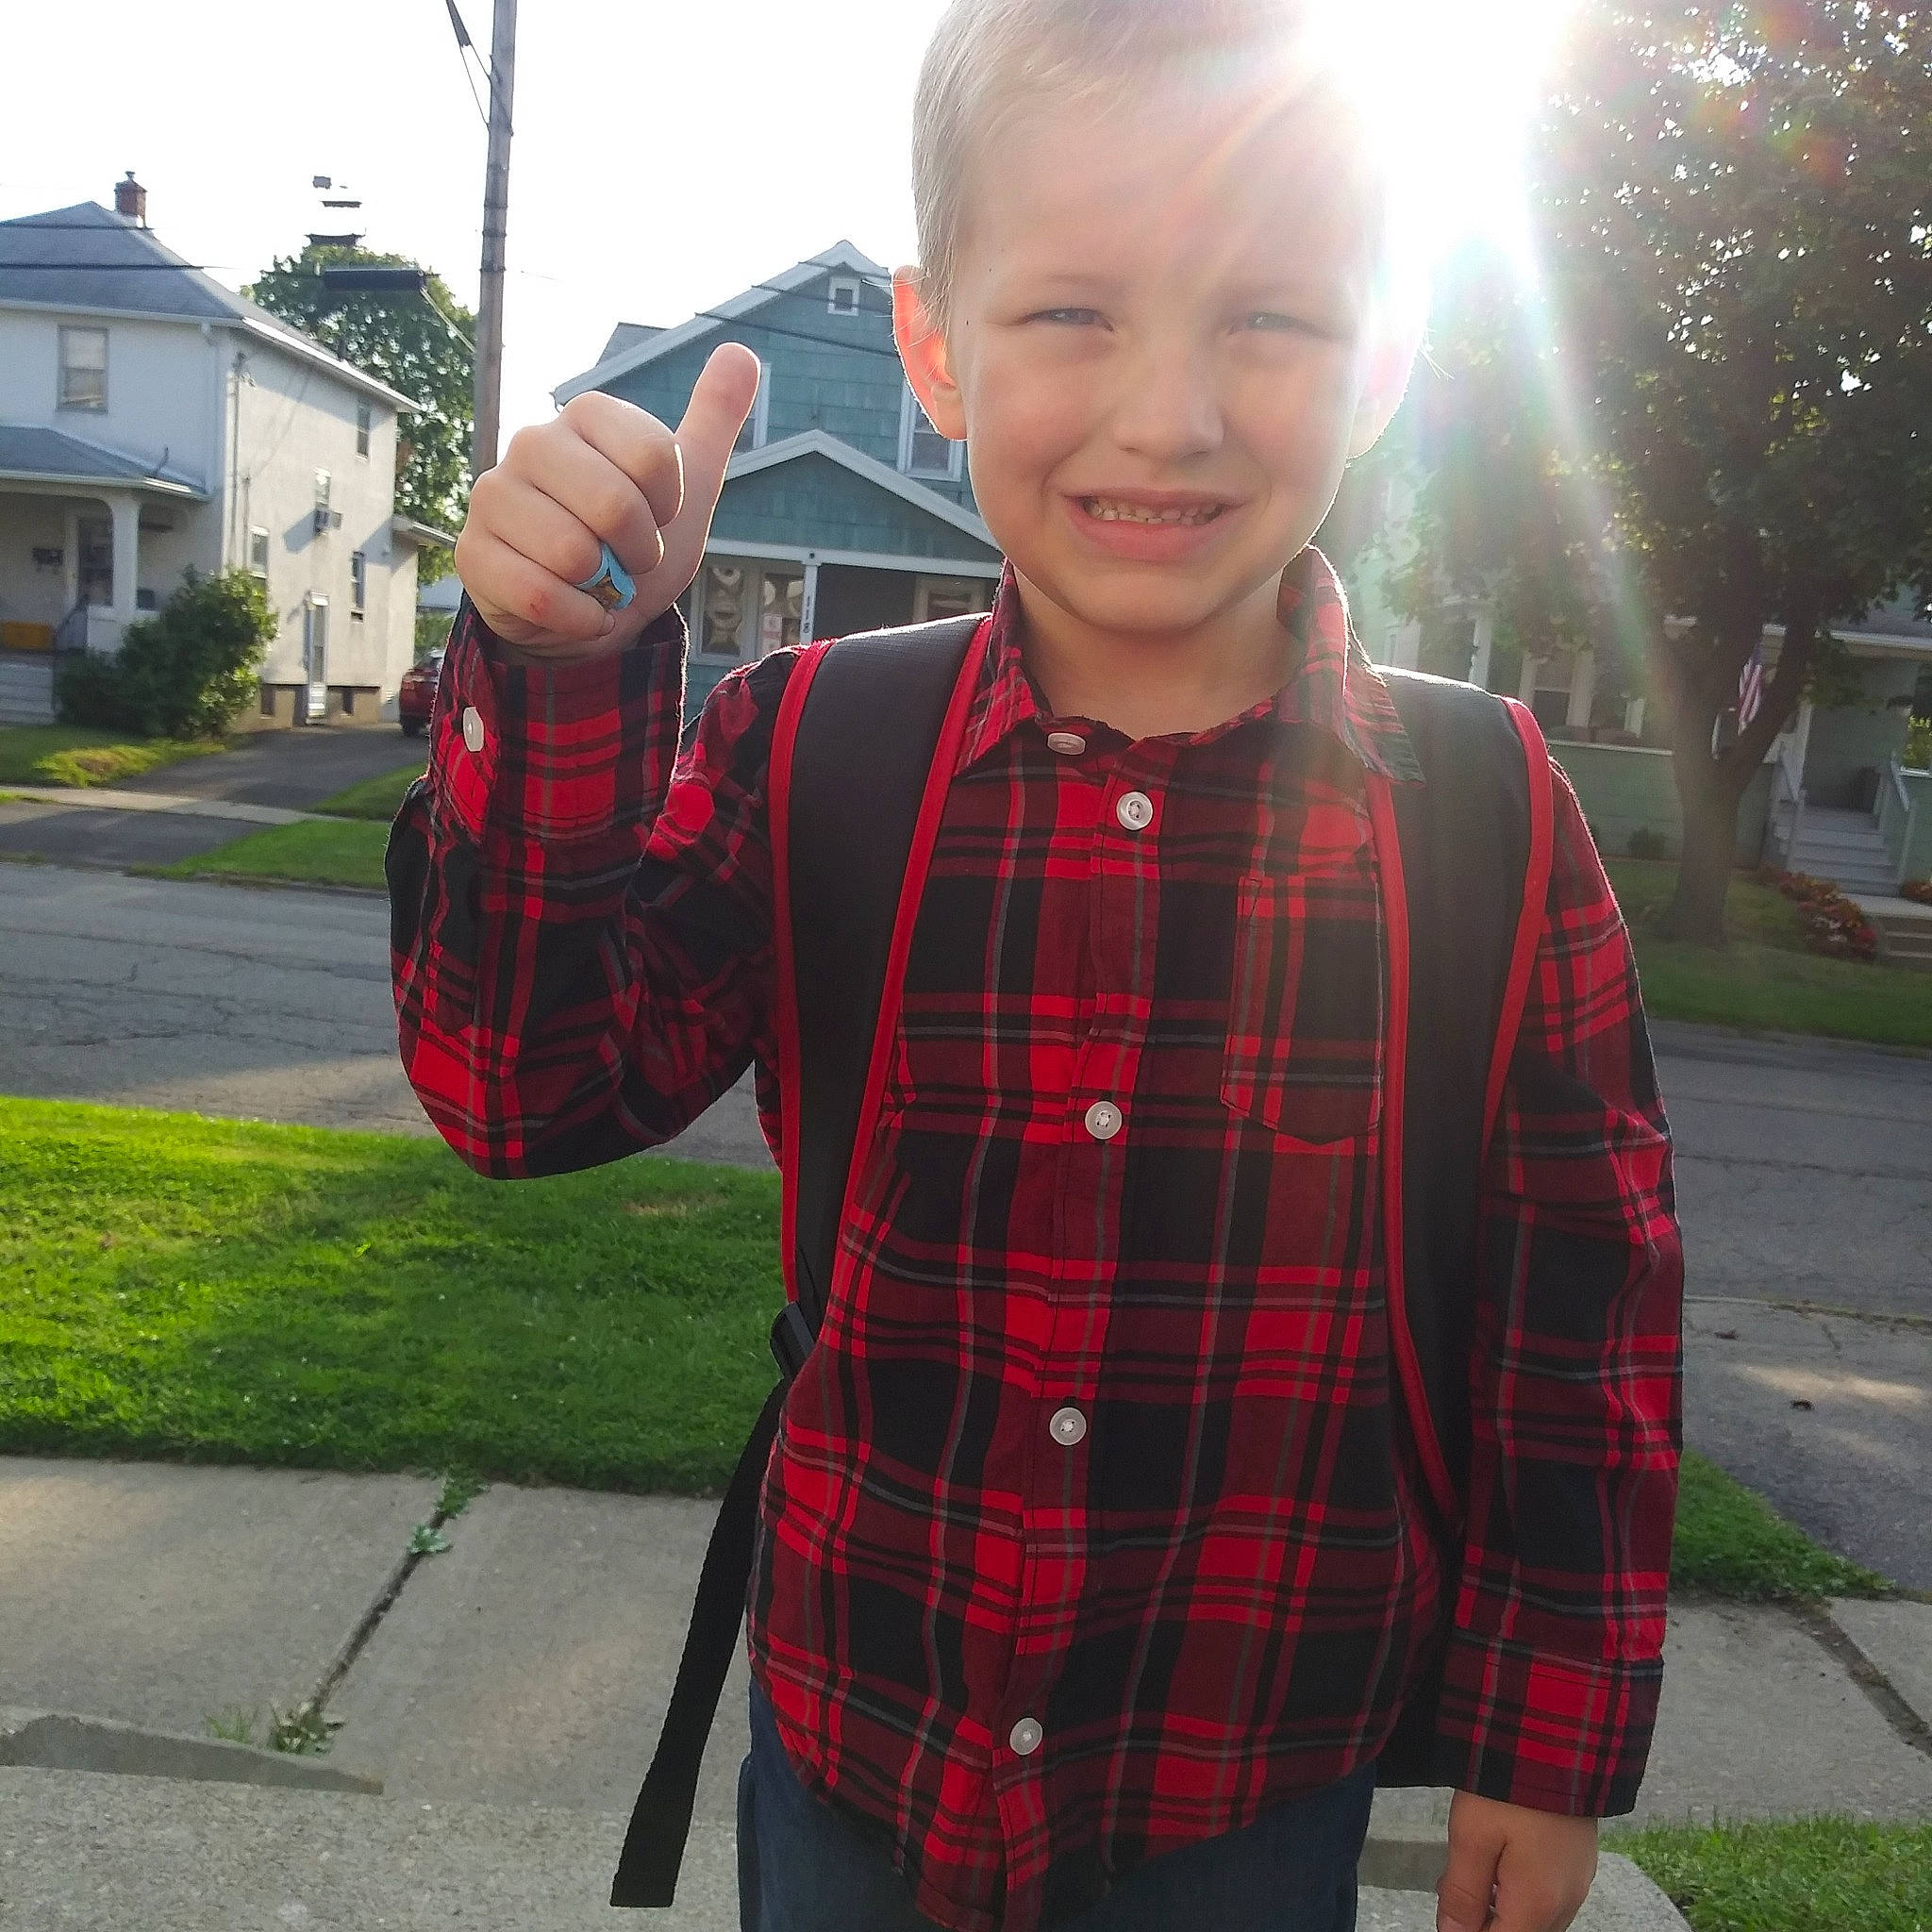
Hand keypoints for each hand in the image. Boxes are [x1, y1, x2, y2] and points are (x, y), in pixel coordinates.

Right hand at [453, 342, 761, 659]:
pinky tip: (574, 608)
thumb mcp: (686, 483)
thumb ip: (713, 419)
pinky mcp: (473, 553)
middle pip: (615, 505)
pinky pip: (541, 596)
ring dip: (605, 589)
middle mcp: (532, 441)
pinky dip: (576, 618)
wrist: (590, 609)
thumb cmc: (634, 540)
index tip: (658, 516)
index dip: (668, 507)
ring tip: (595, 579)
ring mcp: (494, 495)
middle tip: (627, 556)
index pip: (654, 456)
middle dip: (639, 552)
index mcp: (587, 415)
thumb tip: (740, 351)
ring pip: (574, 554)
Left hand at [1436, 1791, 1597, 1931]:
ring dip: (1501, 1906)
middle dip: (1483, 1920)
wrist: (1558, 1738)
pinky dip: (1521, 1890)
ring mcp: (1578, 1883)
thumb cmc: (1506, 1789)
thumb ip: (1462, 1894)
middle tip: (1450, 1884)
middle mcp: (1566, 1905)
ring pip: (1535, 1918)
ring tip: (1470, 1867)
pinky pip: (1549, 1896)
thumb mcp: (1471, 1837)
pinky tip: (1498, 1859)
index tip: (1451, 1904)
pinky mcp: (1580, 1861)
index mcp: (1538, 1907)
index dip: (1468, 1931)